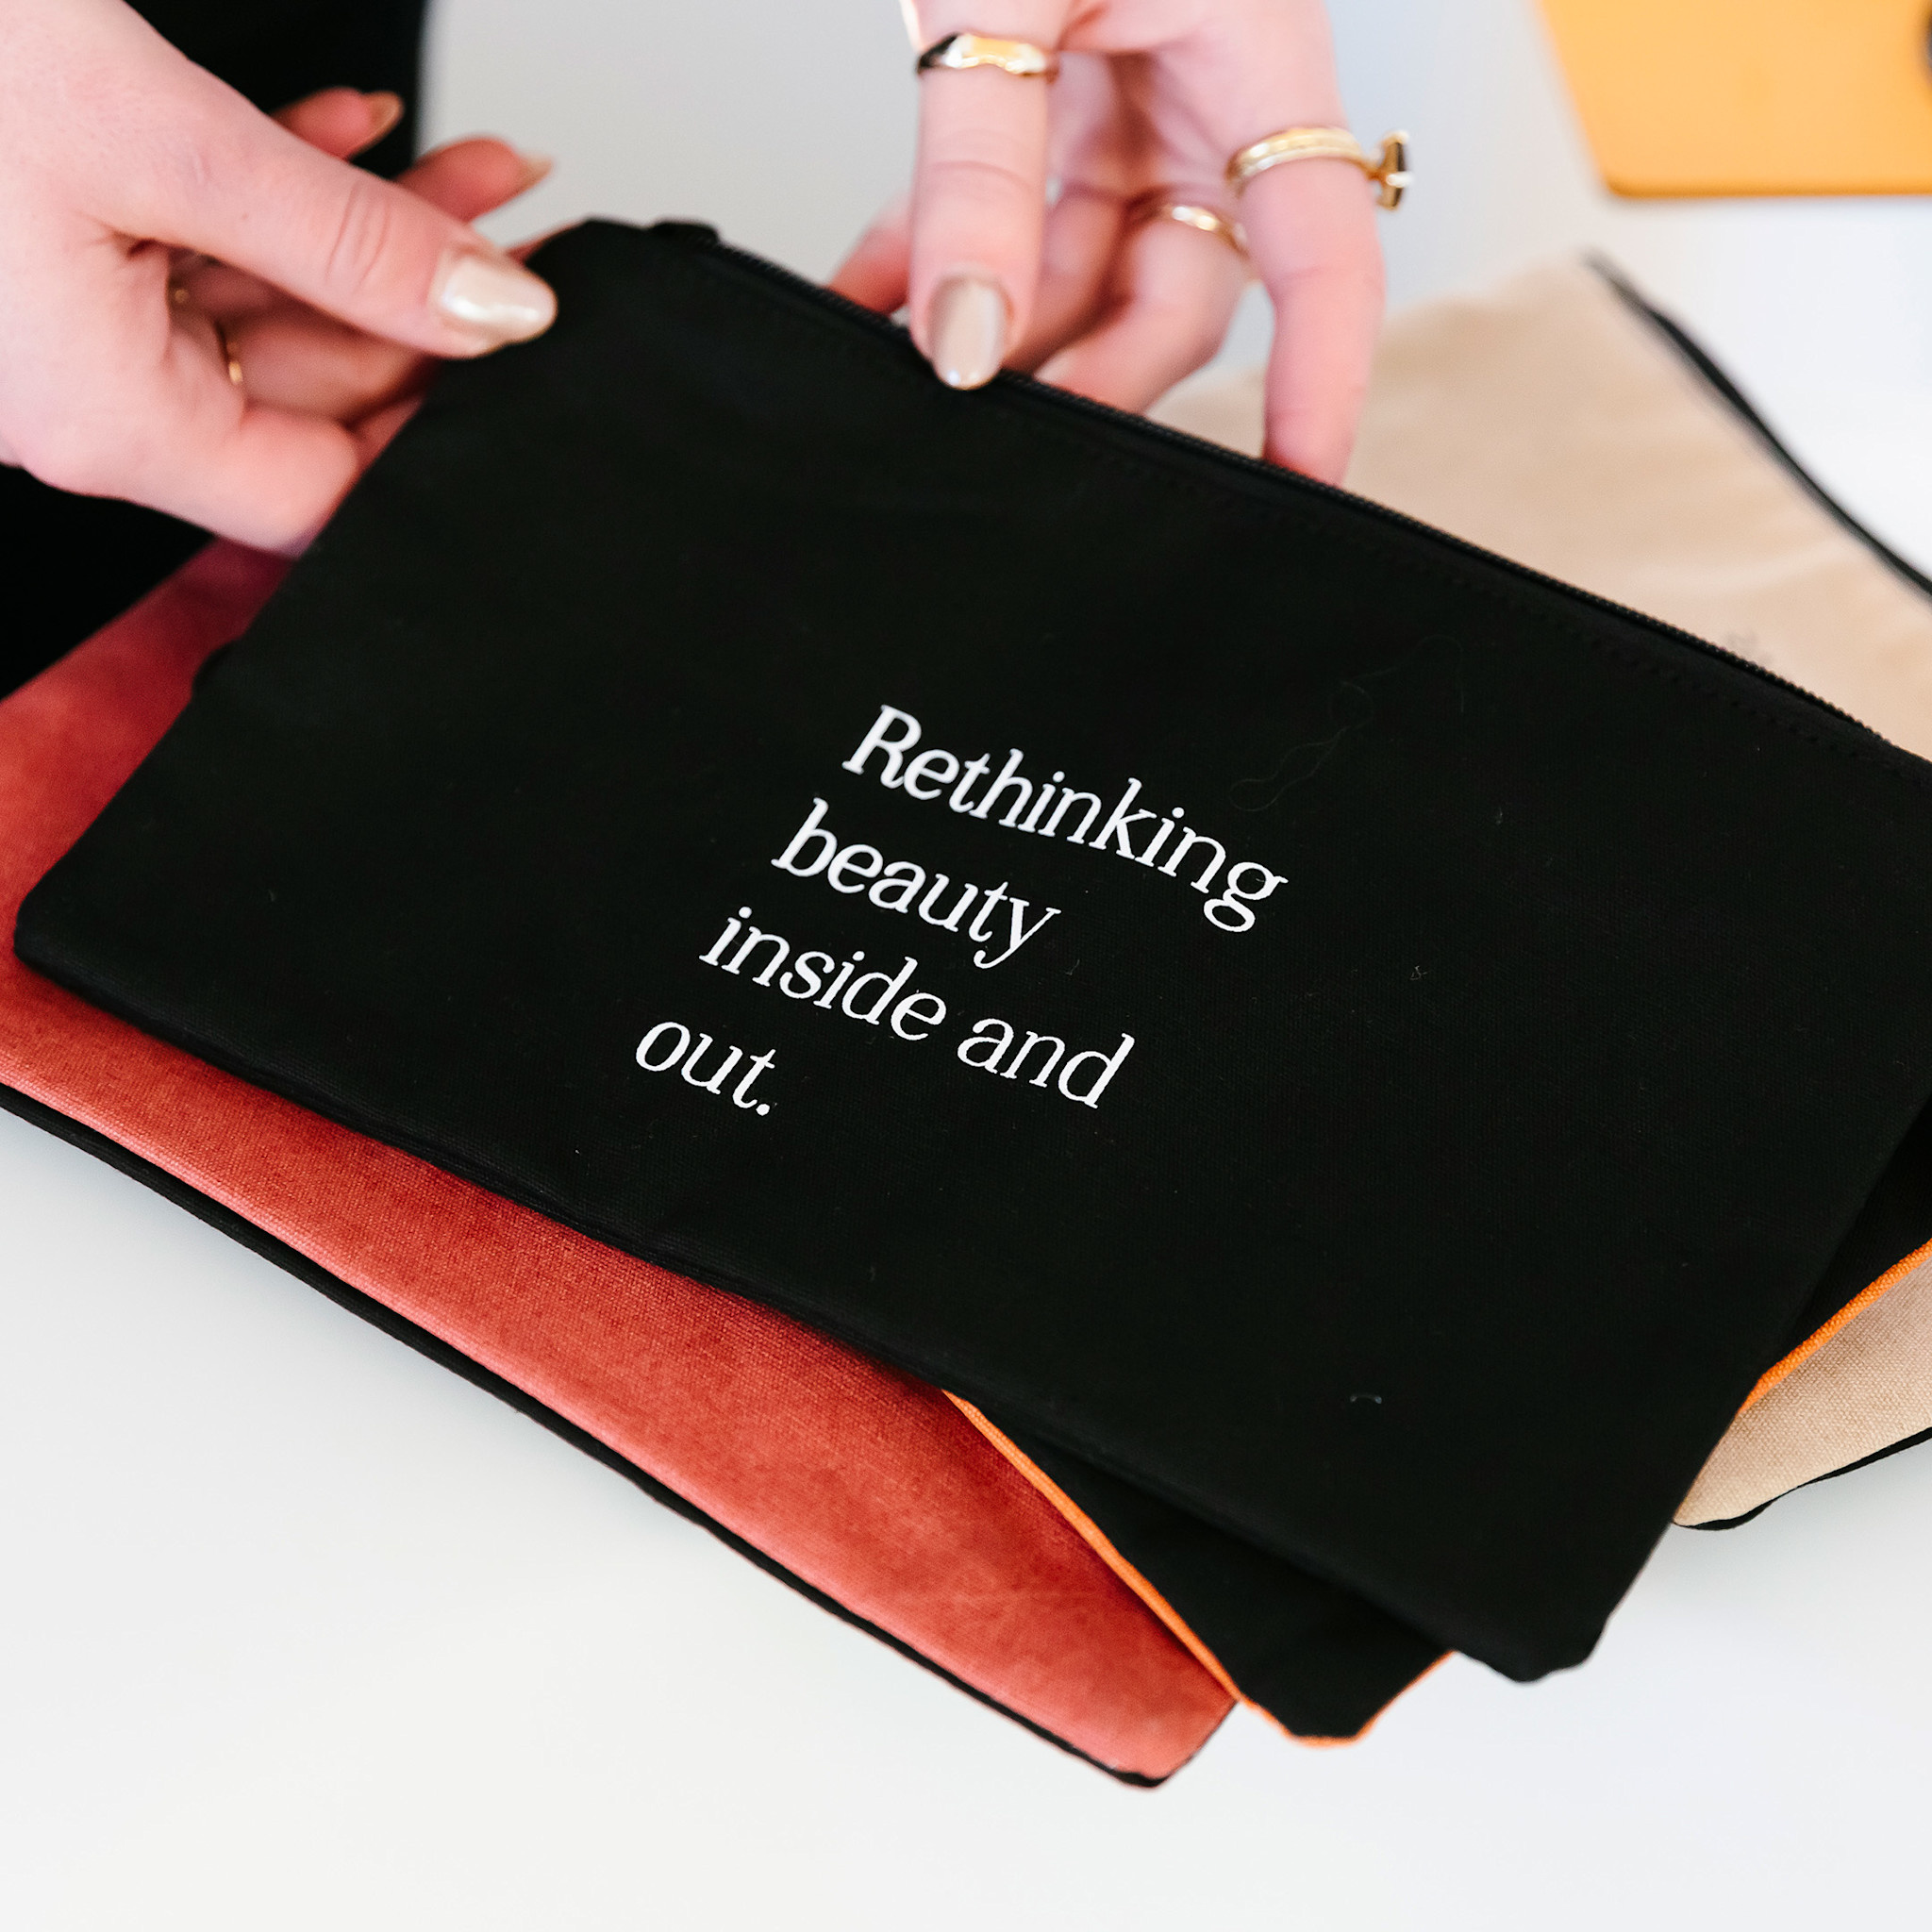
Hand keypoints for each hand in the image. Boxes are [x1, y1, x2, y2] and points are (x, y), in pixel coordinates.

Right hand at [0, 0, 558, 550]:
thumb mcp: (156, 137)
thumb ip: (340, 237)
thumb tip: (492, 308)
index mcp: (106, 417)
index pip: (320, 488)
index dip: (433, 430)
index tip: (520, 361)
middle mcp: (81, 391)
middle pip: (308, 387)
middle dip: (429, 303)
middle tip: (521, 228)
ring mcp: (58, 319)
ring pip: (264, 303)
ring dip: (373, 234)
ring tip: (476, 173)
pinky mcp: (44, 241)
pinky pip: (196, 245)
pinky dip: (283, 189)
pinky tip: (360, 137)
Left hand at [831, 0, 1381, 481]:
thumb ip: (982, 172)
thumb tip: (968, 340)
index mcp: (1257, 50)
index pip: (1324, 255)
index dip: (1325, 378)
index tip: (1299, 481)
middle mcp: (1204, 88)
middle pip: (1177, 290)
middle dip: (1095, 375)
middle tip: (1007, 442)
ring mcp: (1125, 91)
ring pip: (1081, 269)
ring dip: (996, 327)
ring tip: (909, 377)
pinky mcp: (1047, 84)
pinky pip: (1005, 211)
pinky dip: (938, 261)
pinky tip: (876, 309)